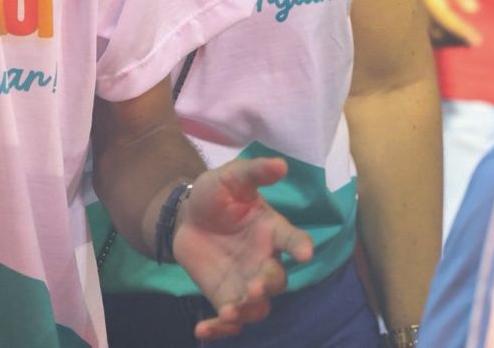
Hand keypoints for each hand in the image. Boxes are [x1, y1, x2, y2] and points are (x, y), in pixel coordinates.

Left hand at [174, 158, 313, 338]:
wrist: (187, 218)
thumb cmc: (216, 196)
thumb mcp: (230, 178)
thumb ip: (253, 172)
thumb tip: (281, 163)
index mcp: (272, 231)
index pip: (294, 240)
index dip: (302, 247)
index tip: (305, 253)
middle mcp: (265, 260)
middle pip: (278, 279)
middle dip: (268, 284)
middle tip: (254, 285)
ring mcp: (247, 283)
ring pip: (259, 306)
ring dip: (248, 310)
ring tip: (230, 311)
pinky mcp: (226, 298)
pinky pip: (230, 321)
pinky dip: (220, 330)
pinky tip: (202, 329)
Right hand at [416, 0, 480, 46]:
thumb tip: (473, 10)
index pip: (446, 18)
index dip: (462, 31)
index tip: (477, 41)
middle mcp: (414, 2)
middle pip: (433, 26)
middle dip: (451, 35)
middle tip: (471, 41)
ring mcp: (409, 1)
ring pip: (426, 23)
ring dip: (443, 30)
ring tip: (460, 34)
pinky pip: (422, 16)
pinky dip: (435, 22)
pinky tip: (445, 22)